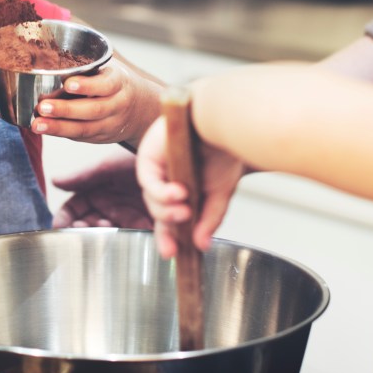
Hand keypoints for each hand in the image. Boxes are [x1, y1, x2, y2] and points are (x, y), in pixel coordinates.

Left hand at [32, 57, 161, 146]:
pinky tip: (45, 128)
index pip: (106, 84)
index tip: (67, 83)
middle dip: (66, 110)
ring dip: (59, 126)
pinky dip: (62, 132)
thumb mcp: (108, 68)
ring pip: (85, 128)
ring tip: (37, 124)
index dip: (87, 86)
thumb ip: (84, 65)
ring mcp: (111, 123)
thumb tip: (42, 53)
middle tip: (42, 106)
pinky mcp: (101, 137)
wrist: (141, 109)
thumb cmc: (113, 81)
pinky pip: (81, 137)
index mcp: (119, 81)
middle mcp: (118, 104)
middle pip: (94, 110)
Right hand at [51, 149, 152, 228]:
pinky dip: (127, 236)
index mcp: (92, 194)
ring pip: (106, 234)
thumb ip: (83, 177)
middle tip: (85, 227)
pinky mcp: (142, 224)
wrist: (164, 158)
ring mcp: (123, 217)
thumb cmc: (133, 159)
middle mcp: (105, 208)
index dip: (64, 219)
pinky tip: (126, 230)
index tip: (59, 226)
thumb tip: (55, 181)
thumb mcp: (107, 166)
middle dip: (83, 230)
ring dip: (103, 234)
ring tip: (107, 225)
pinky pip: (131, 235)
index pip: (72, 210)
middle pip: (86, 226)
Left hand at [135, 116, 244, 258]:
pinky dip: (161, 192)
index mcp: (185, 186)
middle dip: (166, 229)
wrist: (224, 118)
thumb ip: (210, 218)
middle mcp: (169, 178)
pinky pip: (148, 181)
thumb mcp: (221, 191)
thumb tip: (201, 245)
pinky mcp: (150, 155)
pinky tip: (178, 194)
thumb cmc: (224, 148)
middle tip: (176, 243)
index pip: (171, 217)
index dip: (170, 237)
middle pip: (159, 211)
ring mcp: (158, 167)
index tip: (174, 255)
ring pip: (152, 200)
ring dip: (166, 210)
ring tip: (185, 210)